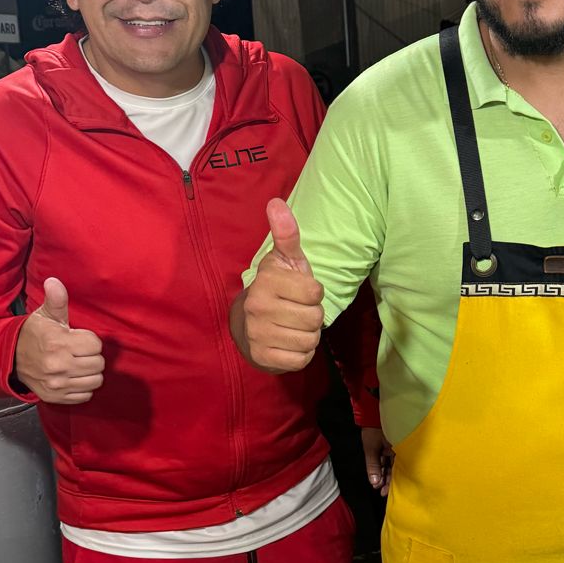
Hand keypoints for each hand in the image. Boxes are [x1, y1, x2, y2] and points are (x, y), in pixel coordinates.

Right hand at [14, 278, 104, 404]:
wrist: (10, 358)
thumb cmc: (33, 334)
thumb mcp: (45, 315)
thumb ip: (56, 300)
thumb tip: (54, 281)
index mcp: (58, 343)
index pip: (95, 345)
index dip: (89, 340)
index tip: (77, 338)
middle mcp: (58, 366)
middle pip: (98, 364)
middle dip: (91, 356)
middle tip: (78, 352)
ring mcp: (57, 384)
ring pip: (95, 381)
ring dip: (90, 372)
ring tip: (77, 364)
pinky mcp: (55, 397)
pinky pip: (85, 395)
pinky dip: (83, 387)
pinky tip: (73, 377)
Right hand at [241, 199, 324, 372]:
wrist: (248, 326)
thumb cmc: (277, 289)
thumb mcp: (285, 261)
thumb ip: (287, 234)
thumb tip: (276, 203)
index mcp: (266, 281)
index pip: (315, 292)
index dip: (314, 293)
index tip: (299, 292)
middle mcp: (258, 307)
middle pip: (315, 318)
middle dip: (313, 316)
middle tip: (297, 311)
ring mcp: (258, 334)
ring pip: (310, 340)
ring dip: (308, 336)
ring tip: (293, 326)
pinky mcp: (263, 357)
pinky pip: (301, 359)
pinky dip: (301, 354)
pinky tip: (288, 343)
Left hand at [361, 427, 393, 496]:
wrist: (372, 411)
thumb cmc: (374, 428)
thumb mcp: (371, 448)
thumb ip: (373, 466)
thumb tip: (375, 482)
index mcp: (398, 452)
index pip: (397, 471)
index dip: (390, 482)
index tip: (384, 492)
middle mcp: (399, 451)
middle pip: (395, 469)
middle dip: (388, 480)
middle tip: (381, 491)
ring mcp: (395, 448)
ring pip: (392, 465)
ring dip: (385, 474)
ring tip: (378, 484)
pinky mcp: (390, 445)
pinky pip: (389, 459)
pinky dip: (384, 466)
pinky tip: (379, 474)